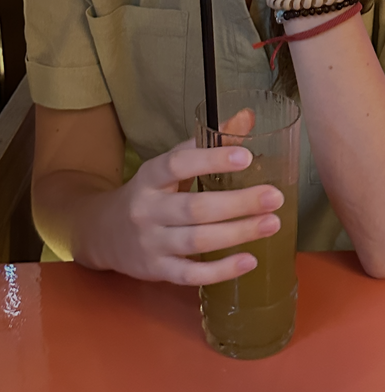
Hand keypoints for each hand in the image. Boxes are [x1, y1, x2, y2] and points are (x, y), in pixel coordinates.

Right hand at [110, 111, 284, 284]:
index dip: (211, 160)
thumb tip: (246, 117)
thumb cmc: (148, 194)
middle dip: (237, 203)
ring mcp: (151, 243)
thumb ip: (207, 144)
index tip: (246, 157)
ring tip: (271, 223)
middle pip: (194, 207)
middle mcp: (147, 209)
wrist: (103, 233)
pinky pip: (191, 274)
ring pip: (196, 240)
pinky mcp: (157, 270)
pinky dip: (221, 270)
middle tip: (274, 196)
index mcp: (150, 176)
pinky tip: (249, 260)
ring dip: (237, 233)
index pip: (178, 164)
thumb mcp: (168, 166)